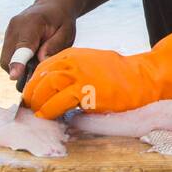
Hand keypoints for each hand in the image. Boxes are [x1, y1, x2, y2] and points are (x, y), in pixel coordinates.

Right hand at [0, 0, 76, 80]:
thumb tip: (42, 62)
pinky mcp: (7, 37)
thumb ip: (54, 46)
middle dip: (20, 72)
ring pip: (6, 60)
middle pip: (8, 58)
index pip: (23, 46)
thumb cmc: (62, 21)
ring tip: (37, 63)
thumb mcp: (66, 32)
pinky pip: (7, 58)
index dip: (18, 62)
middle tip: (38, 74)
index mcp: (33, 23)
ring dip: (19, 69)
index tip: (15, 76)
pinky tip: (32, 60)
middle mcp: (15, 26)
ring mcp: (9, 32)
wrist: (53, 5)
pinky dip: (18, 64)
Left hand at [22, 30, 171, 119]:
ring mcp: (79, 76)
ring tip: (35, 112)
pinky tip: (46, 116)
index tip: (31, 94)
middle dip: (32, 92)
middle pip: (42, 77)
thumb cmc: (120, 74)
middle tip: (29, 106)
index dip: (34, 82)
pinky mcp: (85, 92)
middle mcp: (73, 62)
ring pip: (46, 88)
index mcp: (74, 55)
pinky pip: (58, 102)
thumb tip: (56, 86)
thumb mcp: (93, 63)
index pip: (44, 67)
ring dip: (37, 102)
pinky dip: (48, 110)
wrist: (143, 78)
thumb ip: (74, 70)